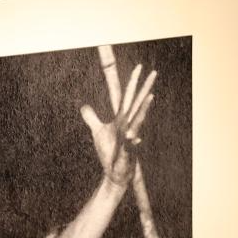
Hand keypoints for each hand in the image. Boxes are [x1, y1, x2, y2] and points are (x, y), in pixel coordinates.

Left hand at [80, 63, 155, 187]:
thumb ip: (91, 118)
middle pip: (137, 104)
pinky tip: (134, 137)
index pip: (128, 97)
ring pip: (138, 121)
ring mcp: (130, 137)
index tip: (140, 66)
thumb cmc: (110, 150)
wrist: (115, 171)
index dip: (133, 82)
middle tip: (154, 72)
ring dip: (143, 110)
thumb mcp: (97, 132)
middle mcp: (129, 125)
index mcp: (123, 118)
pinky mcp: (127, 151)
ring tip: (151, 96)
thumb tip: (84, 106)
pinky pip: (130, 144)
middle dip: (145, 88)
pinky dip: (132, 140)